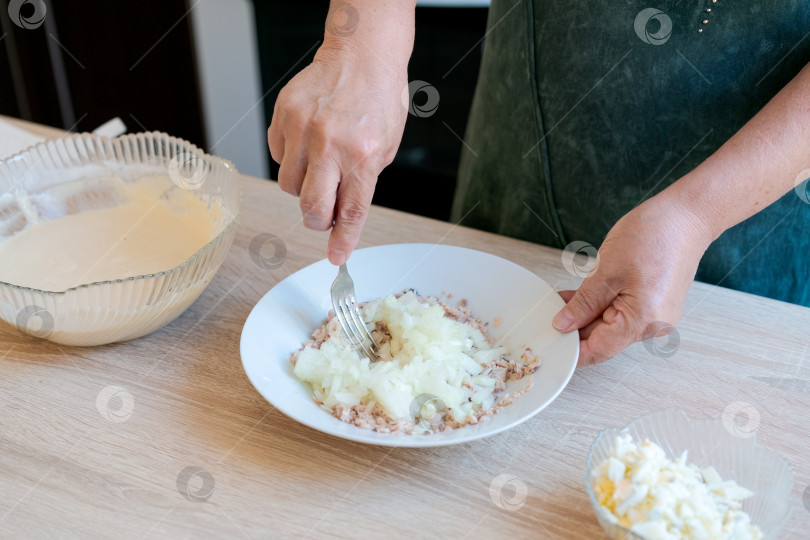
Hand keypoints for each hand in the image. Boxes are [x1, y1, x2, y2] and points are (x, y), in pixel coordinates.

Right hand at [268, 44, 408, 264]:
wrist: (362, 56)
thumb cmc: (378, 102)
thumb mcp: (385, 148)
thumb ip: (362, 182)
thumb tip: (341, 217)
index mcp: (363, 155)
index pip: (351, 211)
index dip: (343, 241)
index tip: (337, 258)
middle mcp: (331, 144)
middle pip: (311, 207)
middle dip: (317, 220)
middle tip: (324, 214)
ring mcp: (303, 129)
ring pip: (289, 186)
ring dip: (303, 187)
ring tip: (320, 166)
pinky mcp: (283, 115)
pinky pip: (278, 157)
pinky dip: (291, 159)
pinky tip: (308, 143)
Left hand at [552, 194, 713, 365]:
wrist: (687, 216)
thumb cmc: (654, 236)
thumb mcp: (606, 270)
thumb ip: (584, 303)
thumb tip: (564, 324)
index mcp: (642, 321)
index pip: (599, 350)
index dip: (572, 351)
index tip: (550, 346)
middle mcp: (654, 325)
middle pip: (605, 338)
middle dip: (576, 327)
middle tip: (549, 314)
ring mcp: (657, 316)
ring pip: (612, 325)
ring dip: (588, 314)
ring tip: (563, 299)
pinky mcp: (656, 304)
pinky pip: (623, 313)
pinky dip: (603, 306)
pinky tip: (583, 296)